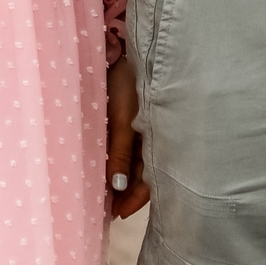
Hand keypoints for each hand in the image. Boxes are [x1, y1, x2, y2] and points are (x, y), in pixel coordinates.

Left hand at [106, 56, 149, 219]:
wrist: (132, 50)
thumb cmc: (129, 82)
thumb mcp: (123, 119)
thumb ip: (122, 153)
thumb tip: (118, 188)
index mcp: (159, 139)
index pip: (151, 180)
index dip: (135, 199)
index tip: (117, 214)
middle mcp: (156, 137)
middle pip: (146, 175)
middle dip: (129, 194)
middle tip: (108, 211)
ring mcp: (149, 128)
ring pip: (140, 163)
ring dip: (125, 180)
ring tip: (106, 195)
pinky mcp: (139, 119)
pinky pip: (134, 147)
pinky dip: (124, 161)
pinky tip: (112, 168)